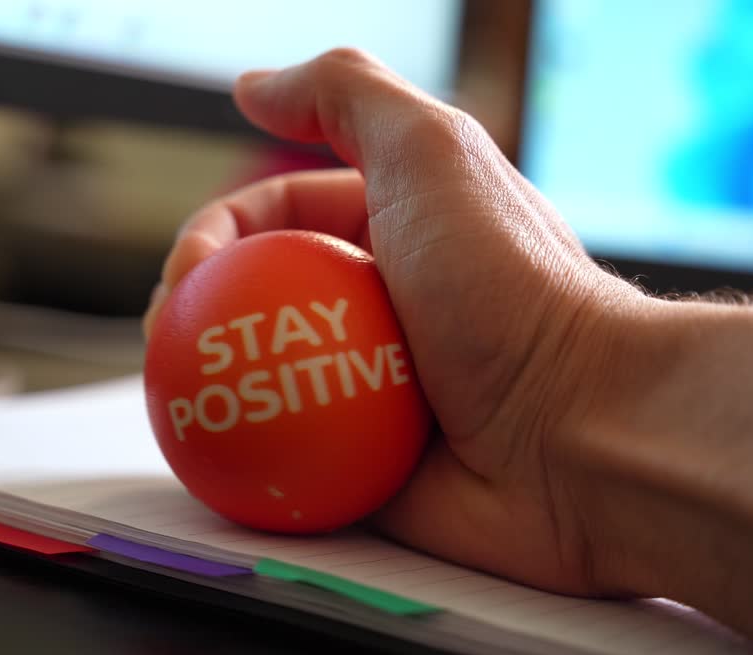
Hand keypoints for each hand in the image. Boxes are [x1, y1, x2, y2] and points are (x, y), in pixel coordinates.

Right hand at [143, 49, 648, 595]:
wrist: (584, 435)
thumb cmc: (513, 287)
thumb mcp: (431, 152)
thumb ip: (344, 95)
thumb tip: (252, 84)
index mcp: (394, 232)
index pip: (274, 220)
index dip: (214, 235)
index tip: (187, 271)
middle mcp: (383, 308)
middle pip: (257, 302)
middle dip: (195, 313)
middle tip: (168, 341)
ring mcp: (375, 394)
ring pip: (263, 383)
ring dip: (207, 388)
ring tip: (177, 402)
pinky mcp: (374, 473)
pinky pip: (291, 462)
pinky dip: (246, 458)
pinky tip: (211, 457)